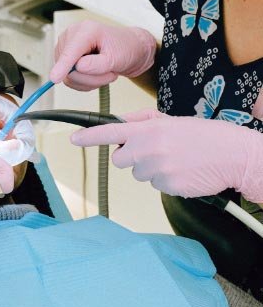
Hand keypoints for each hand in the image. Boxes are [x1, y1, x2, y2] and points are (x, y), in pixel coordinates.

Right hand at [49, 20, 156, 90]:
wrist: (129, 49)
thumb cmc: (125, 48)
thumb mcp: (117, 58)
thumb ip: (98, 64)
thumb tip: (78, 67)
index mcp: (86, 30)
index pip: (71, 51)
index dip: (63, 65)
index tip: (54, 77)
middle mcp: (71, 35)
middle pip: (69, 68)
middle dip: (90, 77)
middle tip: (109, 74)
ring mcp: (66, 47)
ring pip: (68, 76)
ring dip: (89, 81)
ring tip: (104, 72)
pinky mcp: (65, 58)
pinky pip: (69, 79)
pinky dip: (85, 82)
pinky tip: (96, 73)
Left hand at [70, 108, 262, 200]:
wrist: (232, 155)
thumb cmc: (201, 135)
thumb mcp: (169, 120)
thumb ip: (141, 121)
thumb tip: (120, 124)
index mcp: (147, 130)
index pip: (110, 132)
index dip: (89, 137)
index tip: (74, 139)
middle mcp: (148, 149)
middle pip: (119, 160)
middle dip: (130, 157)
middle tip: (153, 151)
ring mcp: (157, 169)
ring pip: (138, 174)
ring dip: (150, 169)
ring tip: (174, 159)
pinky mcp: (168, 186)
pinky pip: (156, 185)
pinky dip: (165, 180)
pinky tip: (181, 171)